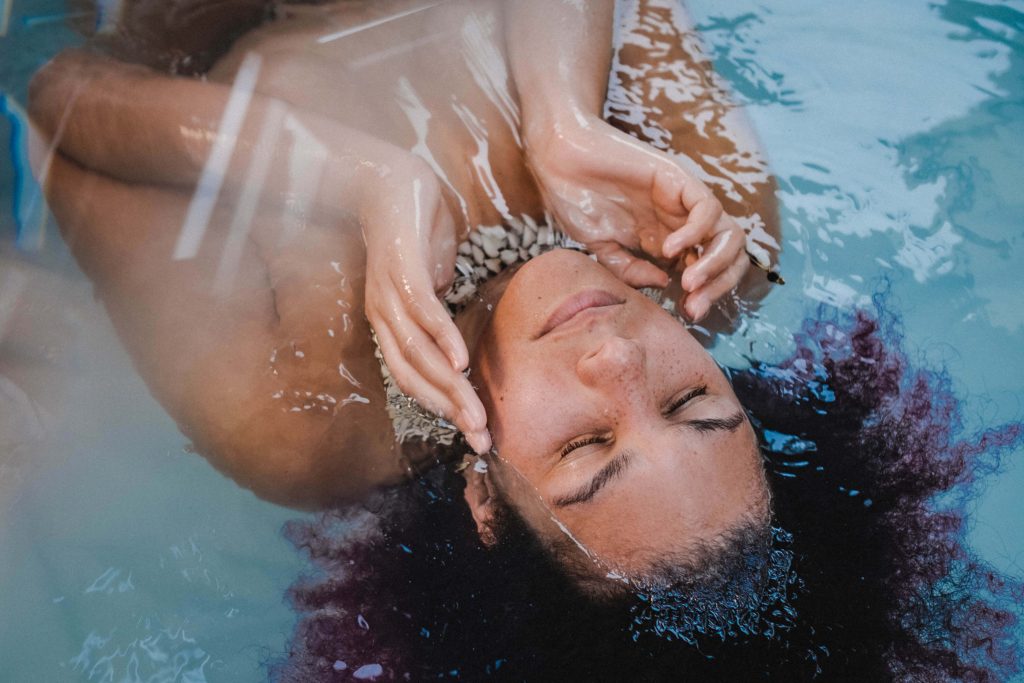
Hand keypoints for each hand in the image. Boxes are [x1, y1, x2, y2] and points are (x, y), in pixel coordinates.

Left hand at [360, 156, 490, 453]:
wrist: (384, 174)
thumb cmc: (412, 222)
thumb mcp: (433, 270)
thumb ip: (440, 298)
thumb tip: (451, 318)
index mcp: (390, 321)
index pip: (415, 376)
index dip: (444, 406)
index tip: (475, 431)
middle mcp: (384, 316)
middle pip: (416, 377)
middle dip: (452, 412)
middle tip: (482, 442)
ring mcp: (390, 295)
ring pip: (420, 354)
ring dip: (451, 388)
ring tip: (477, 416)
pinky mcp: (401, 270)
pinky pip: (423, 312)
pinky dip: (443, 338)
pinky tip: (463, 361)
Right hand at [525, 113, 748, 320]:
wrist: (558, 159)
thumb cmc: (575, 199)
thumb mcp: (600, 247)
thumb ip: (629, 269)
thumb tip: (664, 283)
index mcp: (666, 242)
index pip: (708, 272)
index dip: (706, 295)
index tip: (688, 313)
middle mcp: (681, 222)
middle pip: (728, 256)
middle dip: (720, 286)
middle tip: (694, 306)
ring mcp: (682, 201)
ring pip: (729, 234)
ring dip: (716, 264)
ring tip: (689, 283)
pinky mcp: (678, 179)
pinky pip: (707, 208)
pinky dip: (697, 233)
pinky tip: (669, 248)